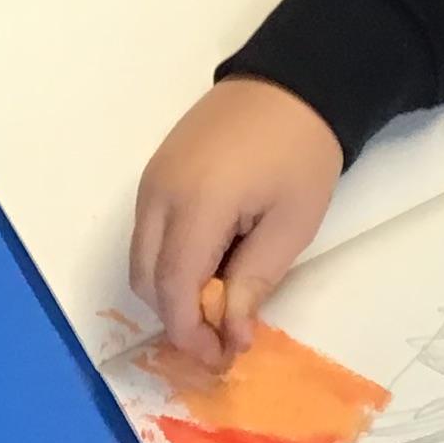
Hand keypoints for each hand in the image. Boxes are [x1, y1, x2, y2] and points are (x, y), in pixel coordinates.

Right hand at [131, 80, 346, 369]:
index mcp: (196, 205)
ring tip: (219, 303)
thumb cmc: (302, 154)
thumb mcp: (291, 226)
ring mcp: (150, 181)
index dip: (190, 334)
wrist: (291, 83)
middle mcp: (158, 194)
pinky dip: (169, 263)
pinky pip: (148, 234)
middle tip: (221, 338)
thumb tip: (229, 337)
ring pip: (141, 259)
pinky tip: (209, 266)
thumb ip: (252, 284)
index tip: (220, 359)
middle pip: (146, 280)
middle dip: (177, 319)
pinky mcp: (154, 174)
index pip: (172, 289)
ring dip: (172, 292)